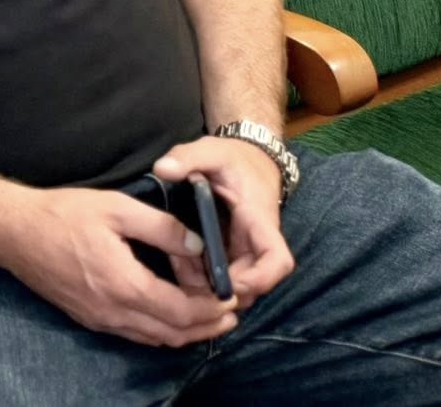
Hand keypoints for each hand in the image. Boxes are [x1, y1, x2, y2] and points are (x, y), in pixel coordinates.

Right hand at [0, 183, 238, 347]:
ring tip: (208, 316)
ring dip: (185, 332)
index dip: (211, 310)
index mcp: (123, 284)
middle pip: (172, 333)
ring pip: (154, 339)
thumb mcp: (116, 208)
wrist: (13, 232)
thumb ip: (161, 227)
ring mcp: (99, 319)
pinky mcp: (88, 318)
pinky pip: (134, 334)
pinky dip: (160, 330)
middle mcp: (113, 311)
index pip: (180, 312)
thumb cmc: (63, 214)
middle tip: (230, 313)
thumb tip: (198, 246)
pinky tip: (168, 313)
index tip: (232, 299)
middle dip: (206, 326)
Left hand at [153, 136, 292, 306]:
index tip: (228, 281)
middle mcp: (256, 244)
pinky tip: (177, 261)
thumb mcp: (210, 150)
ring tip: (178, 264)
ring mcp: (245, 252)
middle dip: (221, 289)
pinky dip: (200, 278)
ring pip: (236, 288)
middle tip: (187, 275)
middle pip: (254, 286)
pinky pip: (222, 278)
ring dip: (207, 287)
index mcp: (259, 221)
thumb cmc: (232, 157)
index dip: (259, 279)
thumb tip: (161, 169)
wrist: (247, 159)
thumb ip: (186, 157)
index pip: (278, 261)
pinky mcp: (232, 254)